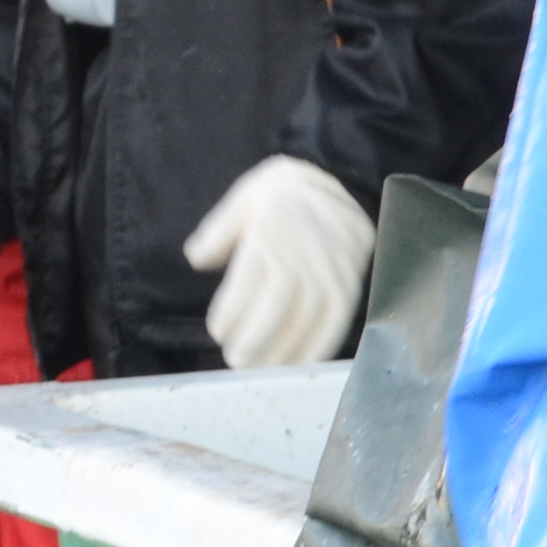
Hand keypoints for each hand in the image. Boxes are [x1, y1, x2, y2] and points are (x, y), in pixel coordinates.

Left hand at [182, 155, 376, 369]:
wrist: (339, 177)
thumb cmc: (282, 193)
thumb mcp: (244, 198)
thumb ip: (218, 231)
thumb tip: (194, 259)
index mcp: (272, 229)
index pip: (248, 278)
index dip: (231, 310)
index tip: (217, 331)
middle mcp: (304, 251)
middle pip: (278, 303)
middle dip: (254, 338)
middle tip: (235, 360)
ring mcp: (332, 269)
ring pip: (307, 317)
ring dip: (283, 350)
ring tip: (261, 369)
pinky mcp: (351, 282)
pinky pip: (338, 321)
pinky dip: (319, 348)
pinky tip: (299, 365)